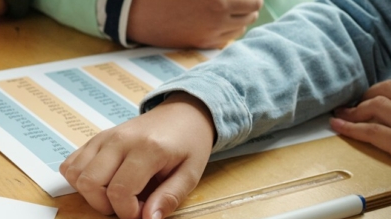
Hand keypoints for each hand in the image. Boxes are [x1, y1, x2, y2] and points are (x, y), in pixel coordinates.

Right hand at [61, 93, 214, 218]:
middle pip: (90, 184)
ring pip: (75, 175)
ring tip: (114, 193)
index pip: (119, 191)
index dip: (127, 212)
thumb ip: (169, 199)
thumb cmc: (188, 145)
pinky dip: (80, 180)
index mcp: (147, 149)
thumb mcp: (189, 175)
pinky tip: (102, 182)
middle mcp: (119, 141)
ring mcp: (103, 138)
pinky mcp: (94, 139)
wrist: (181, 115)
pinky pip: (70, 165)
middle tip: (127, 204)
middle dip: (105, 206)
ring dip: (90, 194)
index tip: (142, 211)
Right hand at [127, 0, 261, 48]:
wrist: (138, 11)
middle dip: (250, 5)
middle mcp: (219, 14)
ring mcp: (210, 31)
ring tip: (230, 11)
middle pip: (252, 13)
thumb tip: (233, 0)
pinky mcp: (200, 42)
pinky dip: (227, 31)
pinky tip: (219, 23)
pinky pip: (225, 40)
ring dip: (240, 19)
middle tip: (242, 0)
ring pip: (241, 28)